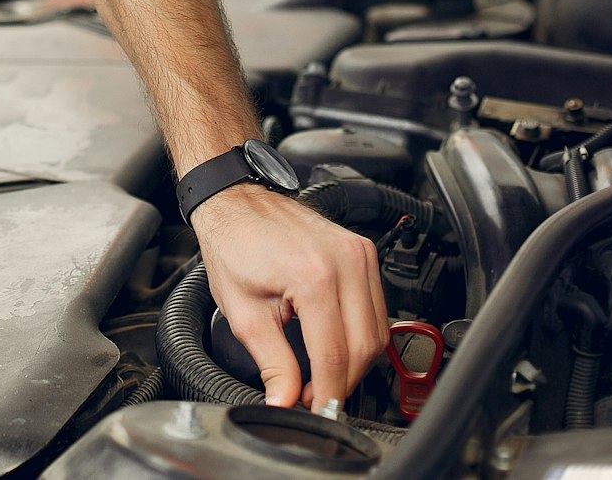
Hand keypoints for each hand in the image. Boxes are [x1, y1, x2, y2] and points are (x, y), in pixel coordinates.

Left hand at [190, 185, 387, 408]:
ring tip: (323, 374)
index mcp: (314, 278)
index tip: (315, 410)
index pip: (335, 356)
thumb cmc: (233, 244)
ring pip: (377, 331)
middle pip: (365, 347)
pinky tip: (336, 344)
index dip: (326, 393)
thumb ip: (272, 362)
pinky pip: (376, 308)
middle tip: (315, 396)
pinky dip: (361, 333)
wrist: (236, 202)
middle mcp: (345, 263)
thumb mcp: (243, 313)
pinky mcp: (363, 252)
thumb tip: (285, 400)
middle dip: (343, 381)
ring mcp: (359, 254)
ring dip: (355, 361)